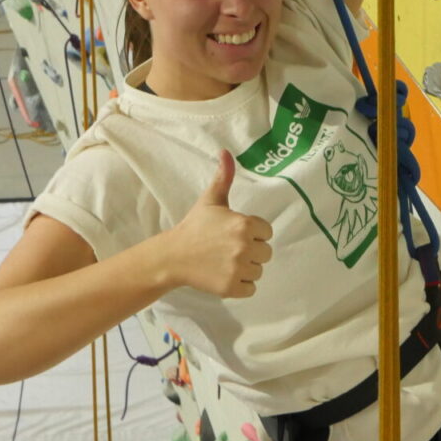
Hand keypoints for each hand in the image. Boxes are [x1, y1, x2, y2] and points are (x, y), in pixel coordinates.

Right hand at [168, 151, 273, 297]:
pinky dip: (240, 285)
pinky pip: (250, 289)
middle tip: (228, 248)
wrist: (173, 256)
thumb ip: (224, 177)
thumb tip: (226, 152)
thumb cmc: (195, 226)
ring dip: (246, 269)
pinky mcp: (230, 288)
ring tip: (225, 261)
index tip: (233, 233)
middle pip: (266, 253)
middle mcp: (244, 247)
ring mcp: (237, 269)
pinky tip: (224, 274)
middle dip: (251, 251)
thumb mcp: (211, 200)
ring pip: (258, 271)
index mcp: (245, 225)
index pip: (267, 232)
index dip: (253, 233)